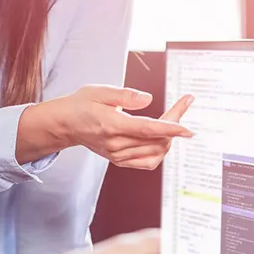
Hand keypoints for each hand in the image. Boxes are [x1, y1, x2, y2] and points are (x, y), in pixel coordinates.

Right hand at [21, 85, 193, 168]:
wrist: (65, 124)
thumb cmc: (81, 105)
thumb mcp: (99, 91)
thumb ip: (125, 95)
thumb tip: (148, 99)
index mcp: (111, 126)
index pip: (147, 129)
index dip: (170, 129)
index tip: (188, 128)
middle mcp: (116, 144)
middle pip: (155, 139)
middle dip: (174, 124)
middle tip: (182, 105)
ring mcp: (117, 155)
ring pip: (155, 152)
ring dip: (169, 138)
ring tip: (173, 121)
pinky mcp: (119, 160)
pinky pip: (147, 162)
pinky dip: (159, 151)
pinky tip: (162, 138)